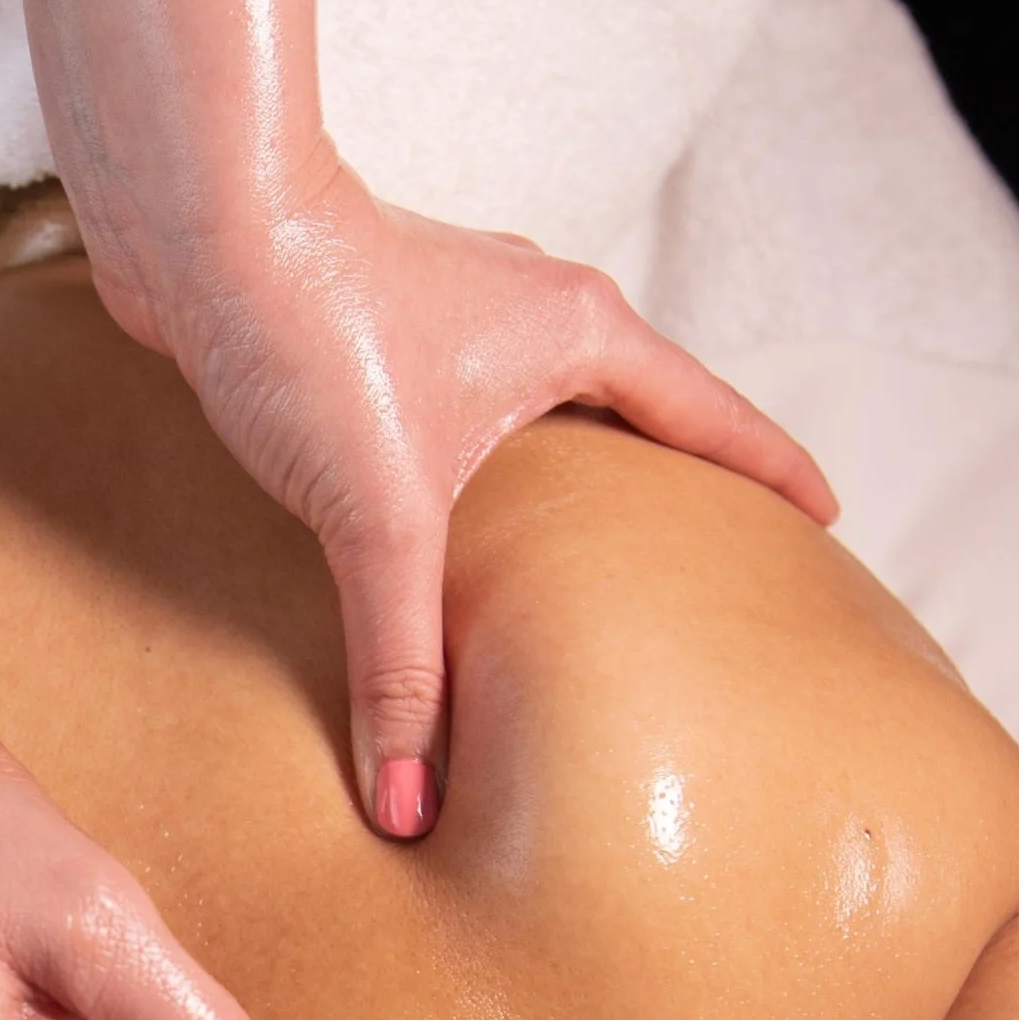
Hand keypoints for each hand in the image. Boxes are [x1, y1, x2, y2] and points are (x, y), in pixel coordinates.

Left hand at [97, 151, 837, 833]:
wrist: (191, 217)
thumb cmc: (305, 325)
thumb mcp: (377, 516)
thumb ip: (402, 663)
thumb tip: (410, 802)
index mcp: (580, 334)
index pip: (712, 416)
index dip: (773, 471)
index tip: (827, 516)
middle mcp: (532, 308)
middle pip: (636, 405)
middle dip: (671, 475)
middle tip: (705, 549)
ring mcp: (451, 312)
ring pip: (540, 402)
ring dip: (562, 467)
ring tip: (576, 544)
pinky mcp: (374, 328)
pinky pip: (454, 406)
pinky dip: (470, 463)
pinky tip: (433, 511)